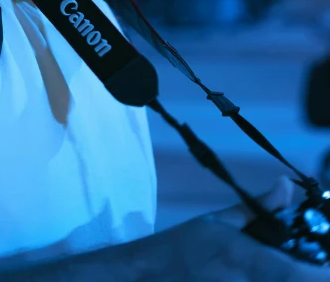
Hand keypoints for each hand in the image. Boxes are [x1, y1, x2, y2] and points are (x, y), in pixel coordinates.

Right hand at [141, 177, 329, 280]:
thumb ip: (259, 207)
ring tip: (280, 269)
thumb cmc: (183, 247)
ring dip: (288, 276)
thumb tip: (287, 184)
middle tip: (309, 265)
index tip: (326, 265)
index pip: (298, 276)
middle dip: (307, 274)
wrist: (146, 278)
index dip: (321, 273)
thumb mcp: (218, 221)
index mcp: (246, 260)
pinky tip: (262, 276)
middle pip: (293, 281)